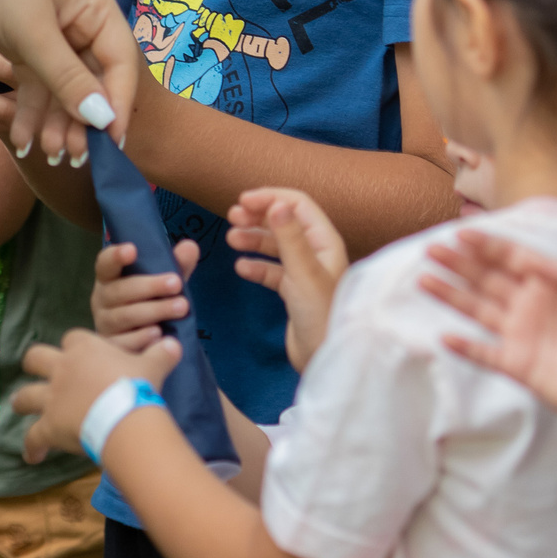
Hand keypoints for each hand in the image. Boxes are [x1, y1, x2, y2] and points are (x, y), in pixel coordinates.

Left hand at [0, 0, 135, 164]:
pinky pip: (35, 79)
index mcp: (94, 3)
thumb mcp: (30, 34)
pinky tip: (20, 137)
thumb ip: (68, 79)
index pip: (119, 62)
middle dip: (81, 120)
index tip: (113, 145)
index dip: (118, 104)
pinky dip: (28, 105)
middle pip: (92, 77)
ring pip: (61, 84)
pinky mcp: (23, 37)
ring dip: (53, 119)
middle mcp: (79, 15)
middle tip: (72, 159)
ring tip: (45, 155)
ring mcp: (51, 27)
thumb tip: (105, 119)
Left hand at [11, 329, 182, 463]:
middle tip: (39, 372)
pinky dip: (31, 446)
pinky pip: (33, 437)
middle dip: (35, 364)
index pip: (72, 338)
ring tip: (20, 407)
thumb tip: (175, 344)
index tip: (80, 356)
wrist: (124, 416)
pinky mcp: (49, 425)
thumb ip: (161, 353)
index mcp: (84, 349)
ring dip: (22, 401)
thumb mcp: (153, 365)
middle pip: (35, 357)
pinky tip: (31, 456)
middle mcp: (62, 369)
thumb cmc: (137, 386)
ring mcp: (52, 397)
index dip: (74, 346)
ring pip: (25, 395)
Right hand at [91, 238, 199, 349]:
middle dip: (151, 286)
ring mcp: (105, 324)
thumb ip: (175, 265)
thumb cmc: (148, 303)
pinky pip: (125, 343)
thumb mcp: (163, 282)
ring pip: (125, 316)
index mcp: (109, 278)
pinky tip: (161, 336)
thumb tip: (191, 247)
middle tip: (177, 284)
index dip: (116, 255)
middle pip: (121, 290)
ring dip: (154, 311)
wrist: (140, 341)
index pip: (105, 263)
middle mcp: (102, 299)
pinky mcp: (112, 347)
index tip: (132, 249)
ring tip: (180, 308)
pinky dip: (143, 339)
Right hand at [228, 187, 348, 370]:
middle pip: (284, 222)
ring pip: (275, 245)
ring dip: (253, 239)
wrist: (325, 359)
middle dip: (257, 216)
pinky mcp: (294, 292)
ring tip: (231, 240)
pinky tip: (242, 268)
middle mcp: (316, 254)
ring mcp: (304, 273)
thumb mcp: (304, 273)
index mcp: (325, 242)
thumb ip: (290, 238)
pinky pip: (271, 271)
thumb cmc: (321, 316)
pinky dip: (256, 266)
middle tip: (231, 217)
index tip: (242, 201)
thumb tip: (276, 203)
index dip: (270, 198)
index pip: (297, 205)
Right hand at [418, 230, 556, 434]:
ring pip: (478, 310)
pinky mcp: (520, 367)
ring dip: (452, 295)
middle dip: (459, 263)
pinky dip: (465, 347)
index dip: (486, 245)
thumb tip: (525, 255)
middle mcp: (531, 305)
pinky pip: (485, 354)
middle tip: (431, 250)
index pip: (511, 258)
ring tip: (424, 279)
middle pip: (487, 279)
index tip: (460, 234)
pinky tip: (446, 336)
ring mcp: (523, 335)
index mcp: (551, 282)